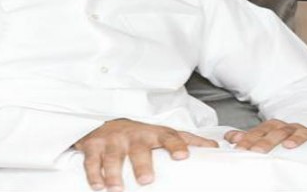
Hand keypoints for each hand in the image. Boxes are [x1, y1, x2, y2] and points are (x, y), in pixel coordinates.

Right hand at [73, 119, 217, 191]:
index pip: (169, 137)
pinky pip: (91, 160)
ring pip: (113, 156)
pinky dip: (93, 173)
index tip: (183, 156)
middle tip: (146, 179)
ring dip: (113, 173)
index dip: (176, 145)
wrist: (108, 122)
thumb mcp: (163, 134)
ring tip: (116, 188)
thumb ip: (188, 140)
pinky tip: (97, 185)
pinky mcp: (93, 144)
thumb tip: (216, 149)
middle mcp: (133, 135)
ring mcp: (112, 140)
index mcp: (153, 134)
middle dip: (142, 164)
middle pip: (138, 149)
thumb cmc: (140, 134)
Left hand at [224, 119, 306, 152]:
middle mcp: (288, 127)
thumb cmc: (279, 140)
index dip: (248, 139)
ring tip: (288, 146)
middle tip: (257, 151)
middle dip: (266, 141)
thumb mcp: (262, 137)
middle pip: (276, 132)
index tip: (239, 149)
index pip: (258, 131)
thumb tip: (229, 137)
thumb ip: (247, 137)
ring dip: (295, 137)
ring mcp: (304, 131)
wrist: (302, 134)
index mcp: (272, 126)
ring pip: (300, 131)